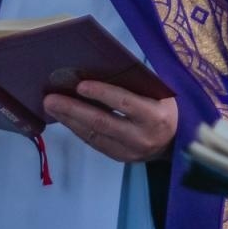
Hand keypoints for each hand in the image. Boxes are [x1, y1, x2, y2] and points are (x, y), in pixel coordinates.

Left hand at [43, 80, 178, 162]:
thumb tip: (99, 70)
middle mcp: (142, 136)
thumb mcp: (159, 94)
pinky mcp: (120, 158)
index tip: (80, 85)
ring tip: (52, 106)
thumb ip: (136, 85)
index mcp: (155, 116)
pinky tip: (65, 118)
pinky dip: (78, 129)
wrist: (176, 142)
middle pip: (102, 122)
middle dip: (73, 109)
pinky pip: (95, 143)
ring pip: (94, 135)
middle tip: (51, 98)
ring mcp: (130, 151)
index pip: (125, 103)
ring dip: (69, 120)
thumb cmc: (164, 108)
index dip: (102, 94)